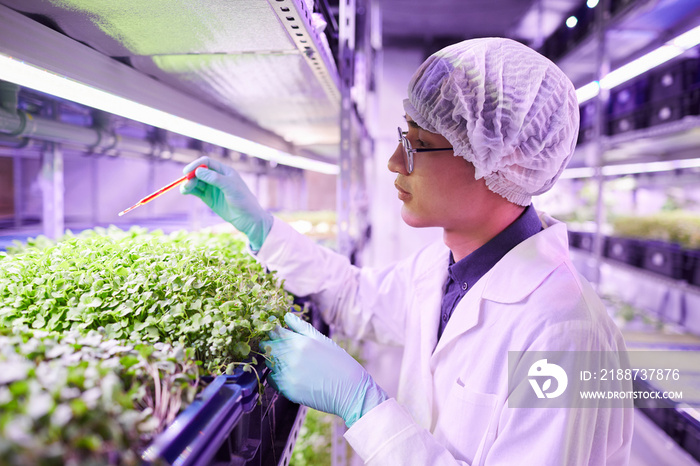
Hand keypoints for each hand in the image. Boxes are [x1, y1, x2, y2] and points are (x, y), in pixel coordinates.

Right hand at [180, 156, 272, 249]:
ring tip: (184, 190)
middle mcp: (217, 178)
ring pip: (196, 182)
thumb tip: (198, 171)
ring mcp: (213, 188)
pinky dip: (190, 190)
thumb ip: (215, 178)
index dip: (196, 165)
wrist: (248, 219)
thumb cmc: (243, 201)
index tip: (187, 171)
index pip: (207, 162)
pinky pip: (197, 191)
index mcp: (225, 171)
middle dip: (191, 176)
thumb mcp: (230, 187)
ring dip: (189, 184)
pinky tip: (185, 191)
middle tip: (186, 184)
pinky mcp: (209, 198)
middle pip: (199, 172)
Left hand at [262, 313, 387, 426]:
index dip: (271, 330)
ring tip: (288, 362)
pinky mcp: (287, 390)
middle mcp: (291, 356)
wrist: (350, 391)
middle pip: (267, 346)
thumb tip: (286, 316)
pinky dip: (276, 376)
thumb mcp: (323, 340)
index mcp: (300, 341)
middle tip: (279, 348)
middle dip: (270, 345)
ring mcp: (287, 374)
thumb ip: (302, 328)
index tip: (274, 332)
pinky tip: (290, 375)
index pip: (273, 330)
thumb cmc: (339, 363)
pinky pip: (272, 379)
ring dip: (273, 360)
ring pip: (267, 363)